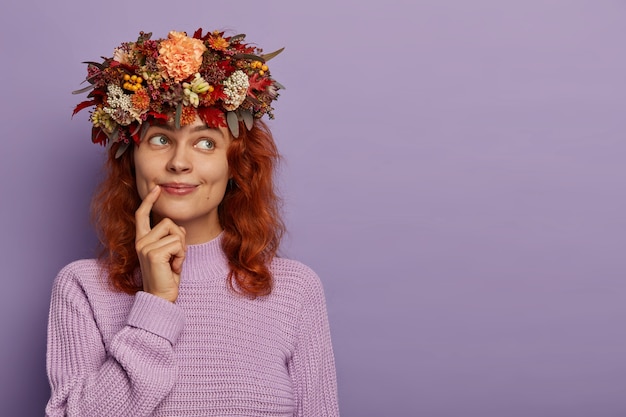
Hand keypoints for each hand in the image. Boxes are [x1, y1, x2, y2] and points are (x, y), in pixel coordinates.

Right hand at [135, 186, 185, 302]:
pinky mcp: (153, 254)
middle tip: (175, 258)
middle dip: (180, 239)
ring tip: (173, 264)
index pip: (142, 215)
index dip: (148, 200)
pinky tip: (173, 268)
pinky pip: (178, 245)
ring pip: (176, 233)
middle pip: (169, 222)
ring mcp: (145, 247)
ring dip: (181, 249)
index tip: (156, 188)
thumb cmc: (166, 277)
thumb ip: (171, 239)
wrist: (161, 297)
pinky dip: (181, 257)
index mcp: (142, 240)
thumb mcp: (170, 254)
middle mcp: (140, 241)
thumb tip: (180, 228)